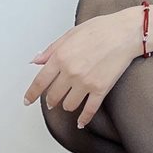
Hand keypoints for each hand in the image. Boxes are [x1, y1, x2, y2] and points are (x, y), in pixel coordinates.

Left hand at [23, 9, 139, 128]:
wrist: (126, 33)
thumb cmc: (101, 29)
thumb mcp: (71, 34)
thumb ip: (52, 49)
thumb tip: (37, 60)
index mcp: (61, 57)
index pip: (40, 82)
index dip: (31, 94)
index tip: (27, 100)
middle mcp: (71, 72)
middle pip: (53, 96)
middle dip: (51, 99)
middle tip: (52, 99)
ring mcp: (86, 82)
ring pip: (69, 105)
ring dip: (67, 105)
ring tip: (69, 102)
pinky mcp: (101, 89)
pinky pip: (89, 110)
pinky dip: (84, 119)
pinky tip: (81, 123)